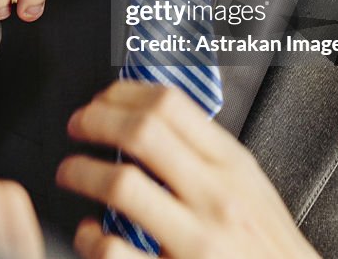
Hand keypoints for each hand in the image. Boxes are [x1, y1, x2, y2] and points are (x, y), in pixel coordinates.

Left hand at [56, 82, 319, 258]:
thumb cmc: (266, 248)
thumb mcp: (251, 187)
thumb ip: (208, 154)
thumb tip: (153, 117)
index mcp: (232, 166)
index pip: (171, 105)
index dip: (123, 94)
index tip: (101, 99)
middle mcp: (216, 197)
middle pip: (141, 133)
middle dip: (94, 121)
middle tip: (77, 126)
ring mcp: (197, 240)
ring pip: (122, 185)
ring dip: (82, 172)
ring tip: (70, 172)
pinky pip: (116, 249)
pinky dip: (90, 238)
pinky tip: (89, 233)